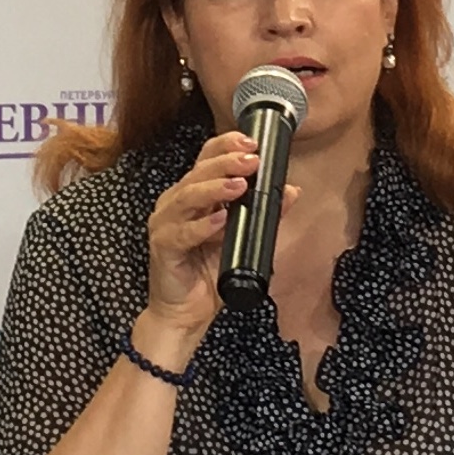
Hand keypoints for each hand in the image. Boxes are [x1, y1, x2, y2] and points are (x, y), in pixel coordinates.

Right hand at [143, 132, 259, 356]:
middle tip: (252, 160)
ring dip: (215, 188)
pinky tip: (219, 220)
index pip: (206, 159)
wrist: (185, 314)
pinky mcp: (162, 247)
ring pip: (187, 197)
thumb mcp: (244, 240)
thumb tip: (291, 190)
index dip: (226, 146)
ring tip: (240, 185)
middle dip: (226, 163)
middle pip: (197, 172)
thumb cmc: (209, 273)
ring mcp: (165, 224)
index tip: (252, 141)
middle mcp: (176, 203)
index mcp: (193, 195)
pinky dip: (202, 226)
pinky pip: (182, 233)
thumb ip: (265, 214)